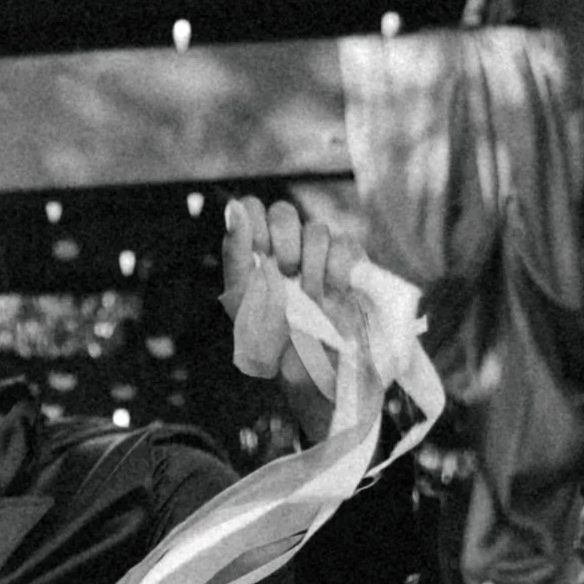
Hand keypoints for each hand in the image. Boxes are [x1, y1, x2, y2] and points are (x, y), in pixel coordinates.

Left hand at [220, 195, 365, 442]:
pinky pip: (345, 244)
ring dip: (311, 263)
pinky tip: (334, 292)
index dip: (251, 222)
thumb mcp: (245, 307)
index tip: (255, 249)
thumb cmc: (274, 348)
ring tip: (311, 297)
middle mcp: (283, 253)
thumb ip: (238, 255)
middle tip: (285, 274)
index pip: (248, 212)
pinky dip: (338, 268)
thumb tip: (233, 207)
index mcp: (251, 261)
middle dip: (283, 241)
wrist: (320, 377)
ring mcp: (318, 257)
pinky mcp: (350, 265)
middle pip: (282, 213)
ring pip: (315, 229)